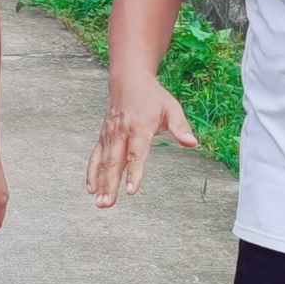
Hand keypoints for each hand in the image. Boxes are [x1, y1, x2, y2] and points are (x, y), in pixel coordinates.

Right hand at [87, 72, 197, 207]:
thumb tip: (192, 143)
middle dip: (110, 184)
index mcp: (139, 127)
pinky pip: (95, 157)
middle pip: (114, 162)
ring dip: (100, 183)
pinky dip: (92, 173)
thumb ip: (180, 127)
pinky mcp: (103, 137)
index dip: (134, 172)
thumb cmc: (151, 96)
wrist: (128, 80)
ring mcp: (109, 136)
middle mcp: (121, 133)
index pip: (136, 153)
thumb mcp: (172, 108)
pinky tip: (92, 188)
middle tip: (108, 203)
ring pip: (103, 162)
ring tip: (99, 202)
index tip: (132, 190)